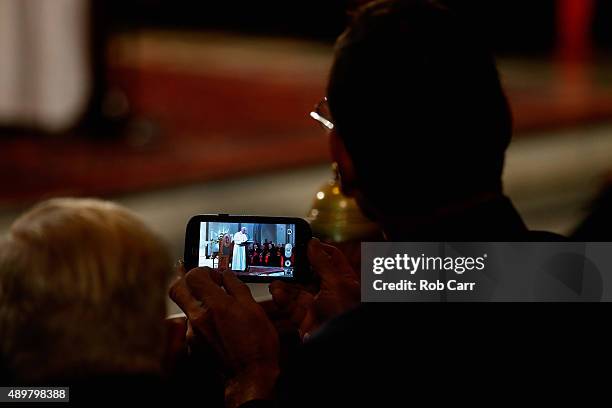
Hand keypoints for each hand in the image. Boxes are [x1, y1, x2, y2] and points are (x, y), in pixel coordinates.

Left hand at [169, 267, 279, 407]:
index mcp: (215, 305)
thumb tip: (227, 275)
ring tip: (218, 309)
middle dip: (187, 281)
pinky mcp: (193, 344)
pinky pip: (192, 324)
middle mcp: (198, 318)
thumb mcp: (254, 309)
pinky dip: (203, 320)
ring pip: (185, 307)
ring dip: (198, 302)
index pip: (194, 275)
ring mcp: (193, 333)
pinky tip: (219, 326)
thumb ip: (237, 287)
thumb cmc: (257, 344)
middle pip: (176, 288)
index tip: (216, 276)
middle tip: (204, 283)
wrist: (250, 375)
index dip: (205, 271)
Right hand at [269, 238, 359, 338]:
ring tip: (275, 277)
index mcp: (344, 281)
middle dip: (295, 266)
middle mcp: (330, 292)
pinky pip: (290, 305)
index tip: (302, 242)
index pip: (331, 258)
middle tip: (282, 258)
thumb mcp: (336, 284)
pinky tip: (276, 291)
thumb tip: (313, 243)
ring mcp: (316, 305)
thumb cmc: (346, 316)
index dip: (318, 249)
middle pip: (310, 272)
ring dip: (285, 283)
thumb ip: (322, 263)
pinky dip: (282, 298)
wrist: (338, 348)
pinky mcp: (304, 318)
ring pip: (297, 289)